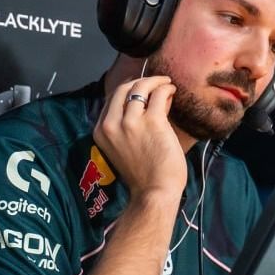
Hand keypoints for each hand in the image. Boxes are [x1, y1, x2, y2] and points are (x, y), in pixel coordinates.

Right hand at [94, 76, 185, 200]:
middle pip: (123, 89)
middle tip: (155, 83)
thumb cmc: (144, 176)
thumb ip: (130, 126)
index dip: (128, 90)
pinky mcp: (152, 121)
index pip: (111, 100)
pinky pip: (159, 95)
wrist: (154, 193)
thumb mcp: (124, 148)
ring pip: (140, 88)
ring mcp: (130, 122)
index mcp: (101, 132)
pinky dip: (166, 88)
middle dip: (140, 81)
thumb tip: (150, 102)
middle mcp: (112, 124)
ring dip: (155, 82)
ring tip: (167, 84)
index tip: (141, 88)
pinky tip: (172, 90)